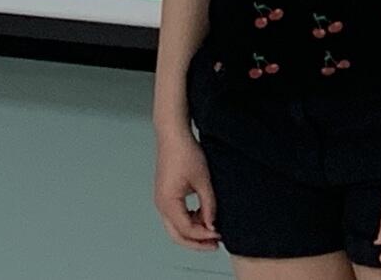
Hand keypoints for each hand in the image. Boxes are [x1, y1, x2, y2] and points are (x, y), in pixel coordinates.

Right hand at [152, 126, 219, 250]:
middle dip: (196, 242)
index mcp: (168, 203)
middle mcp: (161, 205)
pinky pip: (176, 216)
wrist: (173, 135)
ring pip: (176, 227)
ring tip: (212, 228)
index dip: (204, 235)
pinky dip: (190, 220)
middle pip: (177, 235)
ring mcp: (162, 200)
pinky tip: (203, 216)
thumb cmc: (185, 153)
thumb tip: (212, 225)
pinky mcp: (166, 195)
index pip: (187, 230)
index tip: (219, 234)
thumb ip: (208, 206)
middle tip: (214, 244)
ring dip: (193, 231)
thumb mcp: (203, 181)